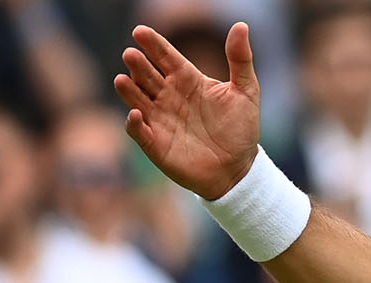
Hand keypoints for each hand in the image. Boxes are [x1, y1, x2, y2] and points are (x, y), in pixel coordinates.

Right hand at [113, 23, 261, 199]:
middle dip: (138, 65)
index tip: (141, 32)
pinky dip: (135, 123)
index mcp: (187, 80)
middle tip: (132, 54)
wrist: (239, 168)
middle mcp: (168, 96)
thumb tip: (241, 25)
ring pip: (137, 99)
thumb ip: (241, 59)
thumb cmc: (241, 129)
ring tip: (123, 79)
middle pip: (147, 75)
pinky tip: (137, 114)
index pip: (166, 57)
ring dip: (129, 89)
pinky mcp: (155, 143)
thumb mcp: (246, 92)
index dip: (153, 44)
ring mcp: (159, 118)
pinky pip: (139, 130)